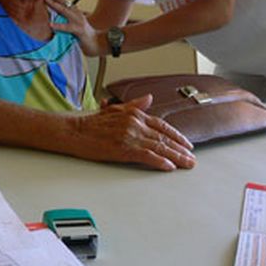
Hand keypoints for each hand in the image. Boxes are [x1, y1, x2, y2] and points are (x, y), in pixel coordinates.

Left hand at [45, 0, 101, 56]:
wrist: (97, 42)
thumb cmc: (84, 35)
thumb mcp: (75, 24)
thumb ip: (67, 19)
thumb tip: (55, 16)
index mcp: (76, 12)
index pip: (64, 2)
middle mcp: (77, 14)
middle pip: (64, 3)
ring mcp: (79, 21)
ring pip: (65, 11)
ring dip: (55, 5)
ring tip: (46, 2)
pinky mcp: (79, 30)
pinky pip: (67, 27)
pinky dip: (59, 26)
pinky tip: (51, 25)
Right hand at [71, 94, 195, 171]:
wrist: (74, 131)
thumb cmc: (90, 123)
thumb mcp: (114, 109)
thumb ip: (134, 105)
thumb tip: (149, 98)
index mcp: (134, 114)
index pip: (161, 125)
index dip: (176, 135)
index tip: (187, 144)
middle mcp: (134, 124)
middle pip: (163, 138)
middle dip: (180, 149)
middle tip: (192, 158)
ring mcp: (129, 136)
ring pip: (158, 147)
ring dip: (175, 157)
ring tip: (186, 164)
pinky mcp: (123, 149)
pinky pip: (146, 156)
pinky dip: (159, 161)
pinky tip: (168, 166)